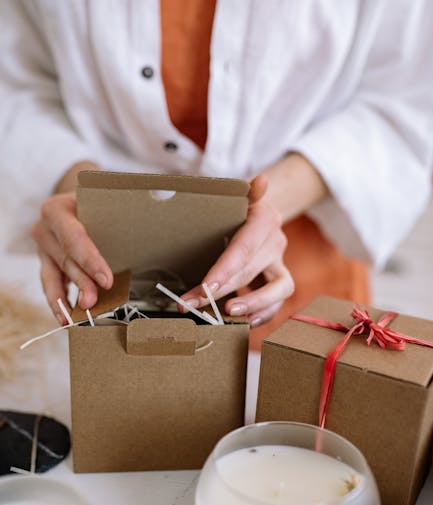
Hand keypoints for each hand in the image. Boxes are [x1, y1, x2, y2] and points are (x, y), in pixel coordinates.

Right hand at [31, 190, 112, 324]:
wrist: (74, 200)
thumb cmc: (94, 200)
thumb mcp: (99, 199)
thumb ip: (115, 212)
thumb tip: (150, 219)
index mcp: (55, 210)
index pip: (74, 238)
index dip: (90, 261)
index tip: (106, 281)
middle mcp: (44, 229)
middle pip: (66, 261)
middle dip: (81, 284)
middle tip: (92, 303)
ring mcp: (41, 247)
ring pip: (52, 277)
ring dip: (64, 300)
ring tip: (71, 320)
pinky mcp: (45, 262)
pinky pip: (51, 284)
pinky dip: (60, 300)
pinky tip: (66, 317)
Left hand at [180, 175, 293, 327]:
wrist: (258, 213)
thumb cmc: (237, 206)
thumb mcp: (236, 194)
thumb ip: (245, 191)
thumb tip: (262, 181)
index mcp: (265, 220)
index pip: (244, 249)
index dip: (225, 270)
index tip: (204, 287)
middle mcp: (276, 242)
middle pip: (250, 271)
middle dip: (219, 291)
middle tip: (190, 304)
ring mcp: (281, 262)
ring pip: (279, 288)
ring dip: (252, 304)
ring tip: (226, 315)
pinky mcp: (279, 279)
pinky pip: (278, 301)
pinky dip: (263, 314)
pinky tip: (243, 323)